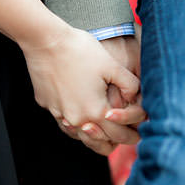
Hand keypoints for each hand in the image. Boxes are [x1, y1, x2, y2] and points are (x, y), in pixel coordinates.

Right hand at [20, 24, 141, 153]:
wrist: (45, 40)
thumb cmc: (81, 51)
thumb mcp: (113, 66)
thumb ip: (130, 85)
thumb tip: (134, 98)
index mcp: (96, 111)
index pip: (119, 135)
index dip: (131, 137)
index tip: (139, 136)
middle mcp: (76, 118)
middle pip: (99, 143)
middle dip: (116, 141)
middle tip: (127, 137)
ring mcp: (59, 113)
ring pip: (81, 137)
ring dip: (95, 138)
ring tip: (107, 133)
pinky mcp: (47, 105)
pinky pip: (65, 125)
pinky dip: (77, 127)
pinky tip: (84, 121)